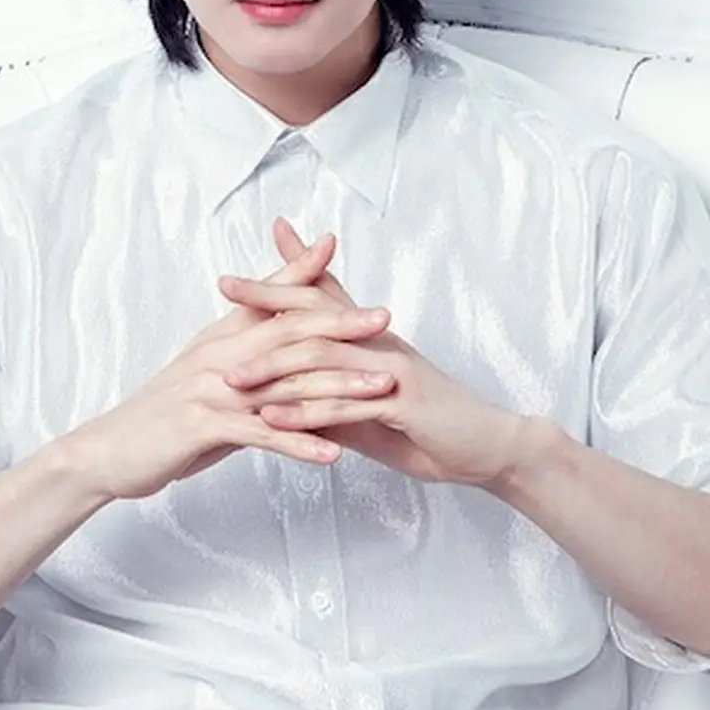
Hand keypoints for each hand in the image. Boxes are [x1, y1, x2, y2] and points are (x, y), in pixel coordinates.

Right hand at [65, 233, 394, 501]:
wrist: (107, 452)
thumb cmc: (158, 420)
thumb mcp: (203, 382)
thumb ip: (243, 368)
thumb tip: (276, 363)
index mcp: (218, 340)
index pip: (265, 298)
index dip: (299, 271)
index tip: (334, 246)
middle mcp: (218, 356)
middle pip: (288, 330)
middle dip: (341, 323)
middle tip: (386, 318)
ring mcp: (211, 389)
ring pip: (286, 383)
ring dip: (340, 387)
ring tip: (384, 389)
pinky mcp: (203, 427)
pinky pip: (262, 435)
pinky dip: (300, 445)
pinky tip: (334, 454)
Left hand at [216, 217, 531, 487]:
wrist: (486, 448)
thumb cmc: (427, 427)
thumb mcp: (367, 411)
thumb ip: (327, 399)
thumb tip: (281, 403)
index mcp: (371, 340)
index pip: (322, 299)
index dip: (285, 278)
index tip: (247, 261)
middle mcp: (379, 344)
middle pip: (316, 314)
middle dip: (267, 299)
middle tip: (223, 284)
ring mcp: (391, 371)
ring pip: (322, 361)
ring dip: (273, 368)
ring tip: (229, 377)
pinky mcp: (401, 404)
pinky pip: (344, 406)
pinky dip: (306, 413)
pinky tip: (272, 418)